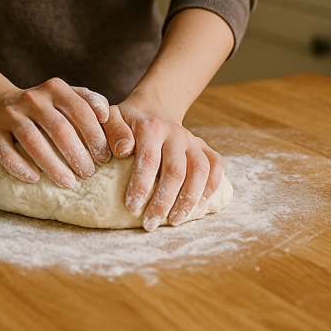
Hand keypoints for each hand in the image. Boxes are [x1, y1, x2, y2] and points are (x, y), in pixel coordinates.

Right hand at [0, 78, 110, 187]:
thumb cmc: (44, 108)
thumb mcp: (66, 97)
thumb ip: (89, 102)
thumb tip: (108, 118)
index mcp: (55, 88)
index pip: (80, 110)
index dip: (95, 135)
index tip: (105, 157)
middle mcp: (32, 98)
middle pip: (58, 128)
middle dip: (77, 153)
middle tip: (89, 173)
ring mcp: (10, 113)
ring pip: (32, 140)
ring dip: (52, 165)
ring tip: (68, 182)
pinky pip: (5, 152)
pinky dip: (20, 167)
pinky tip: (34, 179)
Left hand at [102, 98, 225, 231]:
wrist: (154, 107)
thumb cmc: (130, 120)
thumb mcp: (113, 118)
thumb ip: (114, 131)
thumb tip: (123, 150)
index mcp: (151, 127)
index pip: (149, 159)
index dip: (141, 186)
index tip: (131, 208)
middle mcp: (176, 133)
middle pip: (175, 170)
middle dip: (163, 201)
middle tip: (150, 224)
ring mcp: (193, 140)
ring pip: (199, 170)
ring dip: (189, 199)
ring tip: (174, 220)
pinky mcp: (204, 147)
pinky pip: (216, 165)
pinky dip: (212, 185)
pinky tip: (199, 205)